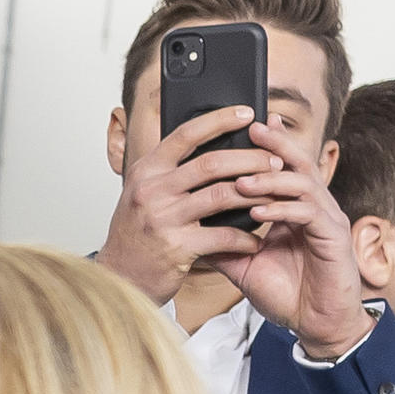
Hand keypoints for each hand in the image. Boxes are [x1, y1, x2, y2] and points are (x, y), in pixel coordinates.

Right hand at [94, 101, 276, 305]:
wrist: (118, 279)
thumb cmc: (137, 234)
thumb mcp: (142, 193)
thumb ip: (169, 171)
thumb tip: (212, 145)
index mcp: (145, 171)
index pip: (186, 134)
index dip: (219, 120)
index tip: (247, 114)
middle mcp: (151, 190)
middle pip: (211, 163)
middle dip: (250, 159)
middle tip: (275, 161)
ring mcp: (163, 219)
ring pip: (222, 195)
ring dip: (255, 193)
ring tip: (276, 195)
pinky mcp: (177, 247)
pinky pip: (222, 236)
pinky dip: (244, 237)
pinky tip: (256, 239)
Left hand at [212, 111, 373, 355]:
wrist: (314, 323)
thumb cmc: (285, 292)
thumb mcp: (243, 263)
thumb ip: (221, 241)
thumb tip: (185, 225)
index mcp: (294, 207)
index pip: (281, 167)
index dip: (265, 146)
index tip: (240, 128)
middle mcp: (314, 206)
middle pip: (298, 163)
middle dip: (274, 144)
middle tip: (250, 129)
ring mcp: (327, 219)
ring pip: (304, 183)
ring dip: (271, 179)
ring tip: (242, 180)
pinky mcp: (333, 238)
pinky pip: (309, 214)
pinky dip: (283, 209)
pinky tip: (259, 210)